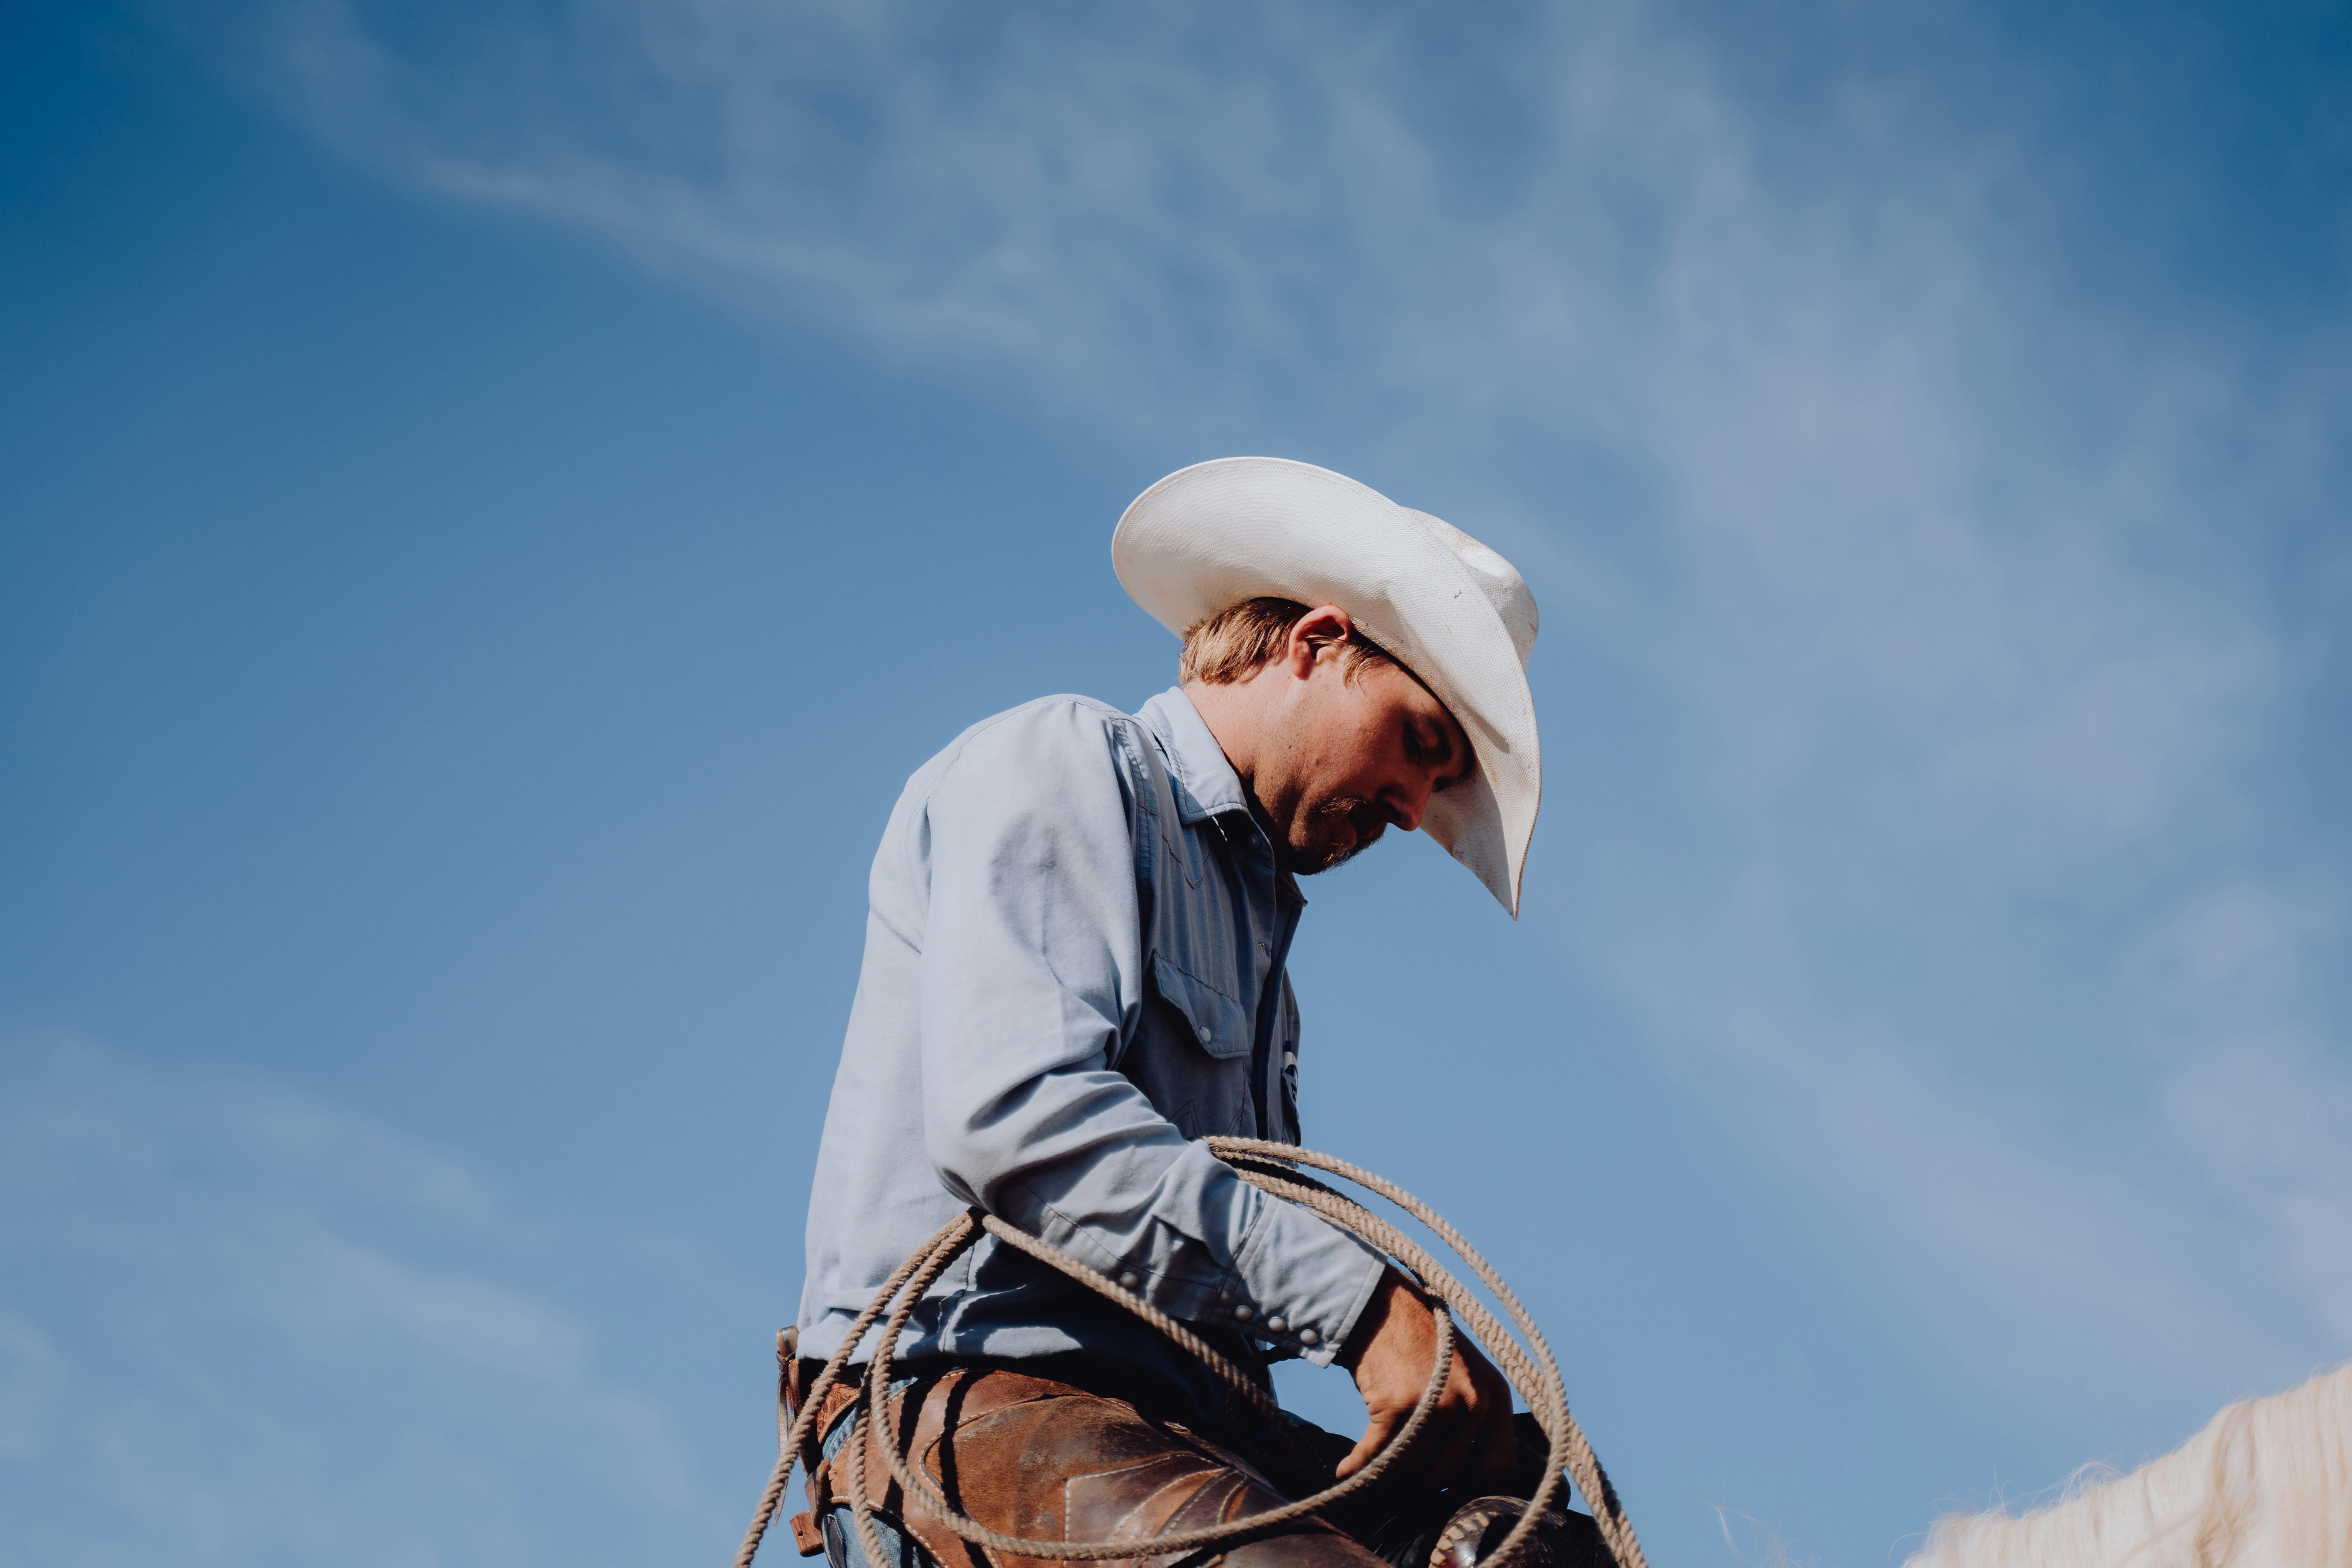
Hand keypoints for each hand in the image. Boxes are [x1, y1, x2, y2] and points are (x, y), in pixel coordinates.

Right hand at [1333, 1268, 1514, 1486]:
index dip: (1472, 1493)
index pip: (1498, 1470)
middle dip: (1418, 1484)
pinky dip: (1357, 1467)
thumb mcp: (1466, 1375)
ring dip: (1385, 1475)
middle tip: (1396, 1484)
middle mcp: (1474, 1402)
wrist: (1382, 1304)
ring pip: (1412, 1469)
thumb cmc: (1421, 1344)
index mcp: (1496, 1398)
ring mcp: (1438, 1405)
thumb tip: (1466, 1483)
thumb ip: (1474, 1420)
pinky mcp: (1399, 1406)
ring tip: (1369, 1474)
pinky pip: (1378, 1456)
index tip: (1447, 1499)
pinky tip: (1345, 1469)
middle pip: (1446, 1476)